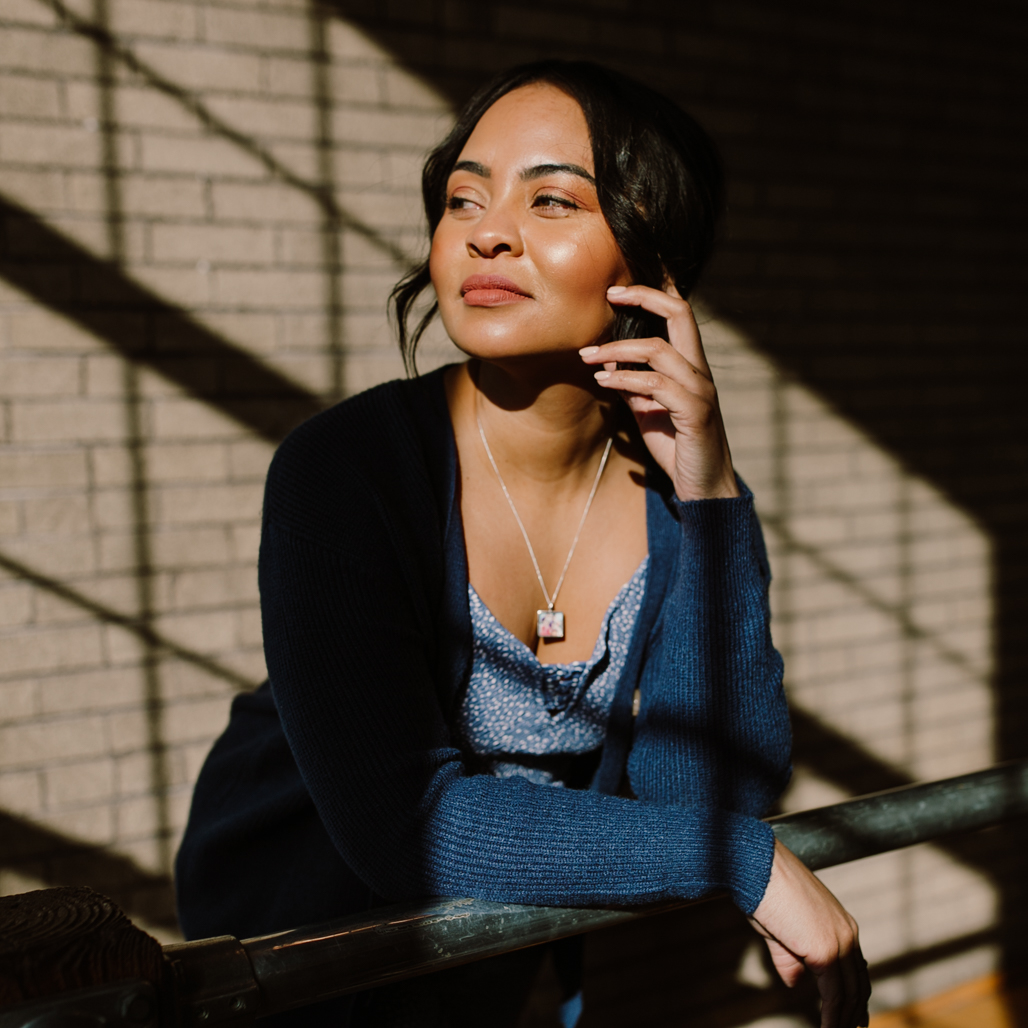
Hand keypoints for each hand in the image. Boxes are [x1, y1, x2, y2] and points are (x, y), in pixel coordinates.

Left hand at [579, 283, 737, 501]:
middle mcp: (700, 371)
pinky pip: (656, 386)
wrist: (703, 488)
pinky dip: (626, 379)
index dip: (653, 292)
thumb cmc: (676, 447)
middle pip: (681, 314)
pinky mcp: (695, 413)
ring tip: (587, 356)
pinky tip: (604, 381)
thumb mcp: (646, 410)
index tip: (616, 288)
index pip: (679, 314)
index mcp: (690, 366)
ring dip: (618, 349)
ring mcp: (700, 391)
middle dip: (645, 296)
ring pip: (661, 350)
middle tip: (609, 294)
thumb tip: (606, 361)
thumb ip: (632, 384)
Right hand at [749, 840, 870, 1027]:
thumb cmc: (763, 891)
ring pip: (850, 993)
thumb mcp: (780, 931)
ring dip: (845, 1019)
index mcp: (840, 923)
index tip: (854, 1015)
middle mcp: (847, 932)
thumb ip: (792, 959)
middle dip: (855, 1011)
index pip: (855, 966)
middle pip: (858, 983)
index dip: (855, 994)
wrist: (757, 869)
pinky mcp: (827, 952)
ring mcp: (840, 942)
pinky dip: (833, 1017)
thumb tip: (796, 983)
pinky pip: (834, 995)